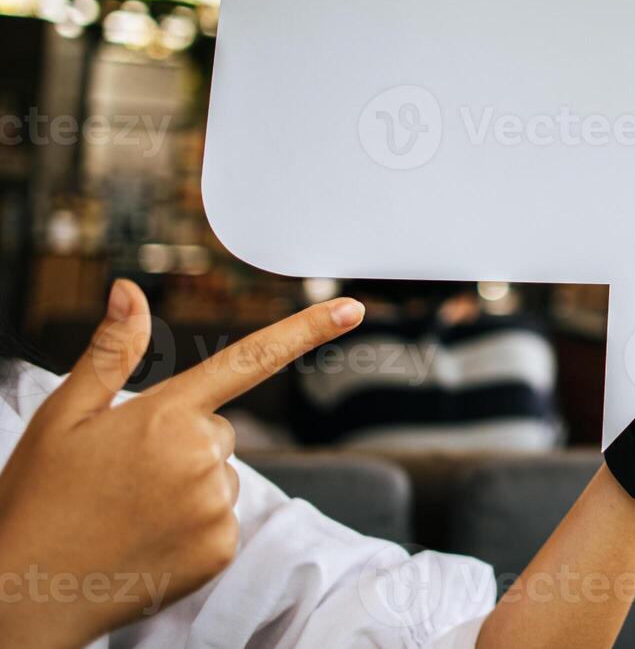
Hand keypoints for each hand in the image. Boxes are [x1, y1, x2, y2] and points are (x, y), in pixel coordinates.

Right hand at [0, 280, 363, 648]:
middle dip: (183, 442)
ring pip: (221, 476)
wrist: (22, 591)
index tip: (353, 310)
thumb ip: (112, 352)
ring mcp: (215, 506)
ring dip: (187, 486)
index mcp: (166, 415)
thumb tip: (130, 291)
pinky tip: (148, 538)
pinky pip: (222, 520)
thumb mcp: (64, 417)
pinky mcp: (221, 549)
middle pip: (219, 430)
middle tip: (125, 473)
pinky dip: (192, 527)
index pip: (250, 360)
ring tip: (130, 509)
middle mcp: (201, 457)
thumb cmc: (39, 499)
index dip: (306, 331)